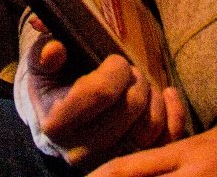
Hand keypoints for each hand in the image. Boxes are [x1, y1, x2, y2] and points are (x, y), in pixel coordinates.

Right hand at [17, 18, 186, 168]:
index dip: (116, 68)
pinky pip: (168, 140)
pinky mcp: (135, 165)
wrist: (62, 120)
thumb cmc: (56, 84)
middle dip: (136, 78)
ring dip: (153, 96)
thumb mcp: (42, 64)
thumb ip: (44, 52)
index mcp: (56, 125)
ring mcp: (110, 162)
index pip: (101, 92)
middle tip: (129, 71)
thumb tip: (54, 51)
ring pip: (150, 127)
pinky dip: (174, 113)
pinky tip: (165, 95)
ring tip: (141, 85)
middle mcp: (81, 152)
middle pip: (131, 106)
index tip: (114, 61)